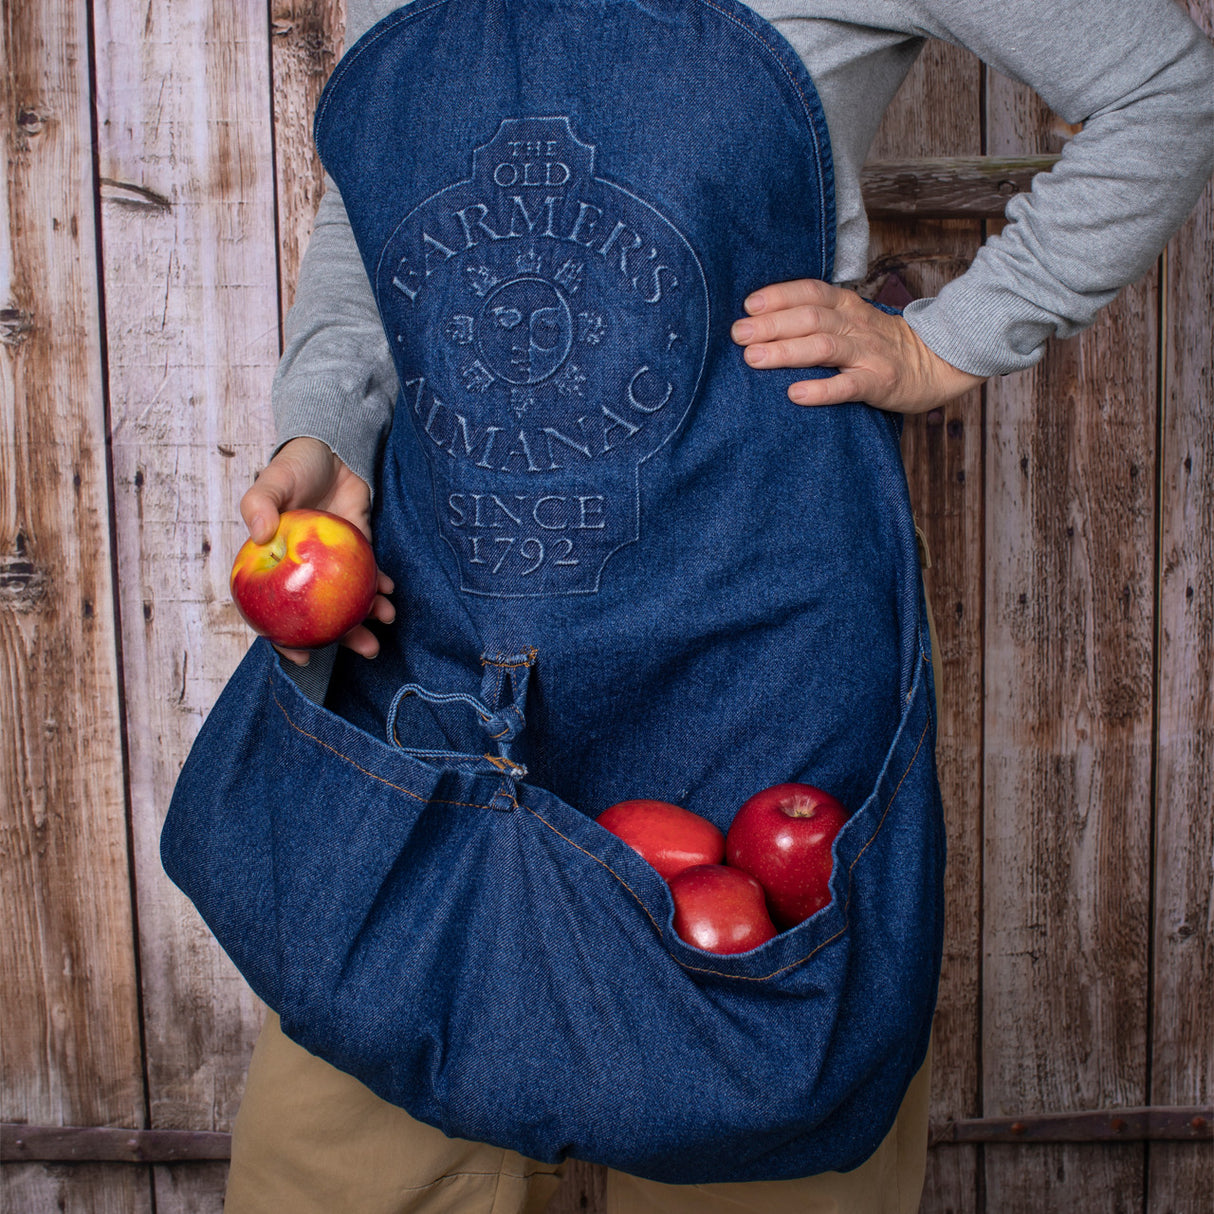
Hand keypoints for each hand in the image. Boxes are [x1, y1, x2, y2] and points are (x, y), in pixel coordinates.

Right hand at [239, 436, 394, 664]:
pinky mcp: (359, 549)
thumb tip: (259, 534)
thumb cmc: (295, 465)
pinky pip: (370, 573)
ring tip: (386, 621)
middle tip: (366, 650)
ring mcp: (333, 563)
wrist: (332, 447)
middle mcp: (304, 572)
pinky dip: (381, 584)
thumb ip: (259, 504)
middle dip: (344, 637)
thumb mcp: (272, 481)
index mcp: (275, 566)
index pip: (275, 613)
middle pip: (321, 616)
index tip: (304, 660)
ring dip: (369, 615)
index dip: (286, 640)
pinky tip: (390, 591)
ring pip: (349, 600)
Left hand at [730, 279, 984, 413]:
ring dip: (787, 351)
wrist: (938, 362)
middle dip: (772, 324)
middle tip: (738, 334)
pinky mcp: (878, 383)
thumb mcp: (852, 319)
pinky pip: (847, 386)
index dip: (779, 295)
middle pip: (811, 318)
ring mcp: (868, 355)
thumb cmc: (880, 343)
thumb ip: (816, 316)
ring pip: (824, 348)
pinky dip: (821, 390)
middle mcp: (855, 325)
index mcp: (847, 306)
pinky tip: (796, 394)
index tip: (748, 305)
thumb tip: (761, 319)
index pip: (811, 292)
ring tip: (754, 358)